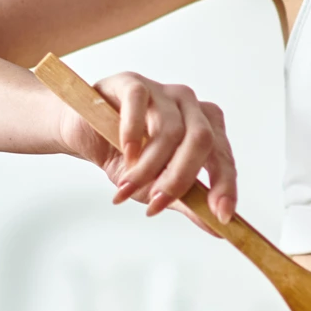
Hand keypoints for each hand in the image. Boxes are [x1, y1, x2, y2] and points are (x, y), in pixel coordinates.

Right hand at [54, 71, 237, 229]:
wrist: (85, 133)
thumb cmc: (126, 157)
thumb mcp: (157, 185)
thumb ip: (188, 202)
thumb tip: (218, 228)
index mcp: (206, 127)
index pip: (223, 156)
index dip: (225, 185)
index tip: (222, 215)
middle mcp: (190, 105)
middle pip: (201, 139)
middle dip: (180, 178)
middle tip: (157, 203)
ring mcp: (163, 91)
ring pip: (168, 129)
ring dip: (147, 167)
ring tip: (127, 188)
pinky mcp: (133, 82)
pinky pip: (140, 104)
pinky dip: (133, 133)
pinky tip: (125, 154)